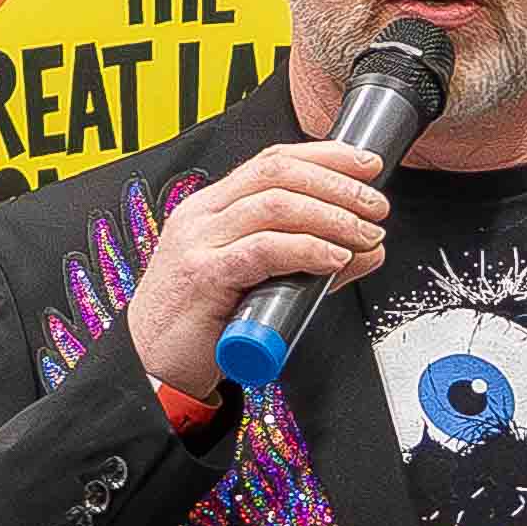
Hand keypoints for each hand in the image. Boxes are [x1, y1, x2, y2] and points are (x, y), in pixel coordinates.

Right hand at [124, 140, 390, 392]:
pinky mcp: (203, 276)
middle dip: (336, 183)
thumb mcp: (258, 283)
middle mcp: (202, 216)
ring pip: (274, 205)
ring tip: (365, 233)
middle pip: (277, 173)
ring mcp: (199, 243)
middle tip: (375, 206)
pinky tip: (335, 257)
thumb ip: (309, 261)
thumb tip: (365, 249)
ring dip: (331, 215)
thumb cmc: (197, 327)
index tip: (365, 166)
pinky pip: (263, 250)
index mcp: (211, 208)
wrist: (151, 369)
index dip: (325, 156)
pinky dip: (307, 249)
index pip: (272, 160)